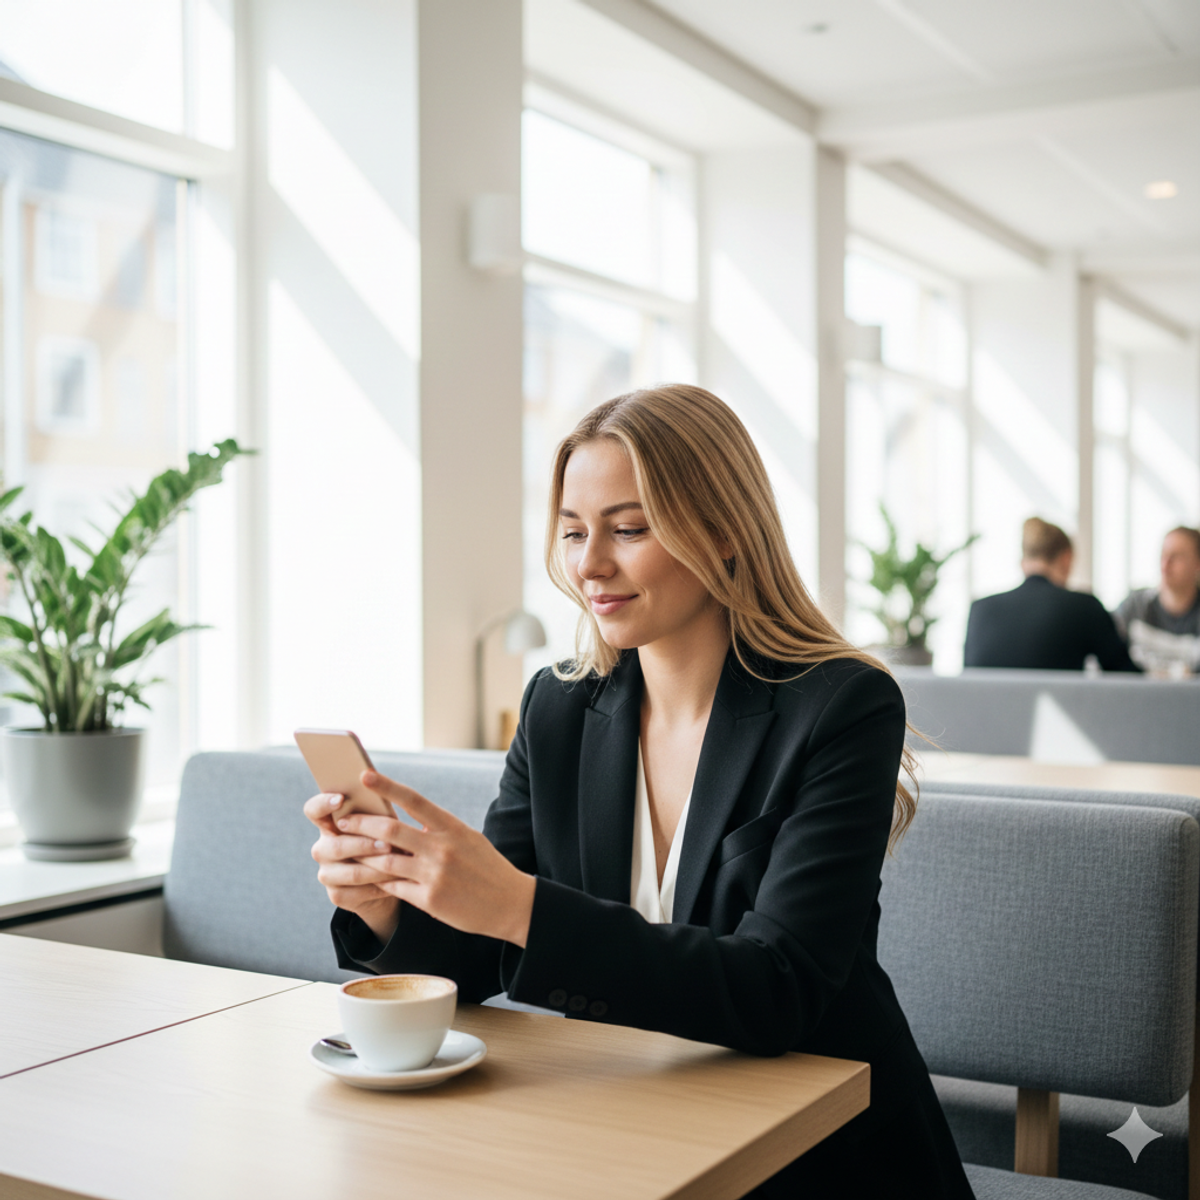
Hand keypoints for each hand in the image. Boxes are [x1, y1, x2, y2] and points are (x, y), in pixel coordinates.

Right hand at [304, 791, 401, 941]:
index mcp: (329, 824)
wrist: (388, 879)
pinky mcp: (337, 895)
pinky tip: (396, 881)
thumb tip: (378, 778)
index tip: (341, 798)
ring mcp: (327, 873)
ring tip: (399, 864)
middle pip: (335, 846)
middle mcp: (323, 849)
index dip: (323, 803)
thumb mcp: (382, 822)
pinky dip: (380, 886)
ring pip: (351, 873)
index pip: (314, 810)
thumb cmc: (385, 839)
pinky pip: (359, 892)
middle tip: (387, 844)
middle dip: (363, 845)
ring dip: (377, 868)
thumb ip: (376, 807)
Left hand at [334, 770, 535, 947]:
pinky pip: (394, 888)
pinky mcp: (430, 900)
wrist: (510, 903)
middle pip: (390, 831)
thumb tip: (404, 820)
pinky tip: (368, 877)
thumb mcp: (467, 838)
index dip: (387, 786)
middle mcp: (442, 848)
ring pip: (385, 862)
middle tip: (343, 820)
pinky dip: (379, 881)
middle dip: (361, 824)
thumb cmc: (486, 866)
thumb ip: (438, 829)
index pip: (414, 800)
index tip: (364, 775)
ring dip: (363, 855)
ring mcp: (435, 875)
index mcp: (452, 827)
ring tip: (348, 850)